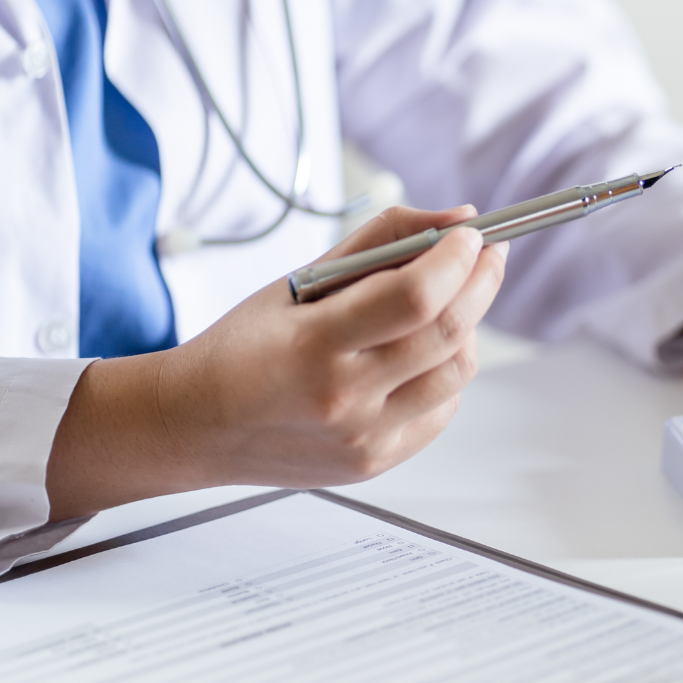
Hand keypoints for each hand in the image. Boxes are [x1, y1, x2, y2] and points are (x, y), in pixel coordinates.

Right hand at [46, 206, 507, 519]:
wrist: (194, 426)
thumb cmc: (244, 347)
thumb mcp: (299, 281)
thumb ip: (381, 241)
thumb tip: (458, 220)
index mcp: (314, 344)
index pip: (416, 296)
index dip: (458, 259)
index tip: (473, 235)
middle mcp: (343, 398)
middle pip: (449, 332)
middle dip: (482, 281)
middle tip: (487, 254)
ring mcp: (363, 437)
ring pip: (458, 372)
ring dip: (466, 328)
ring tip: (445, 305)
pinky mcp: (376, 462)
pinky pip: (442, 409)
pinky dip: (444, 373)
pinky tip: (418, 354)